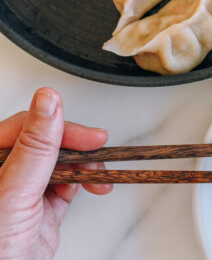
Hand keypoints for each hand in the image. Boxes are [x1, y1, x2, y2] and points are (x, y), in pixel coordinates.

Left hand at [0, 88, 111, 259]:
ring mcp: (23, 195)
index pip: (24, 127)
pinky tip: (93, 184)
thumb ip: (34, 148)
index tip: (86, 134)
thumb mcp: (13, 196)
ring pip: (61, 162)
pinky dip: (85, 182)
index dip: (58, 126)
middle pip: (46, 142)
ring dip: (86, 165)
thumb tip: (48, 101)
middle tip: (98, 147)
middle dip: (76, 146)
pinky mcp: (41, 212)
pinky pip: (68, 185)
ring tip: (99, 173)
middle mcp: (5, 175)